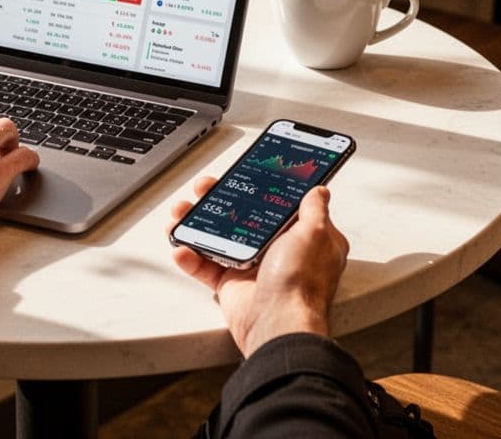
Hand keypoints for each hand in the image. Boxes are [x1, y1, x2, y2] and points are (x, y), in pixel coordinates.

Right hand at [169, 177, 348, 356]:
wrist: (277, 324)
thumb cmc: (300, 282)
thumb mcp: (314, 234)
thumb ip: (314, 209)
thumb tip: (319, 191)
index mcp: (301, 238)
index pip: (277, 205)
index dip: (259, 189)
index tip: (241, 175)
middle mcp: (277, 252)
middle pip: (241, 217)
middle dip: (218, 201)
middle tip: (203, 190)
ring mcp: (251, 268)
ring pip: (218, 239)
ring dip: (196, 224)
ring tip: (181, 214)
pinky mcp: (231, 285)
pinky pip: (205, 267)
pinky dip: (191, 257)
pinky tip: (182, 247)